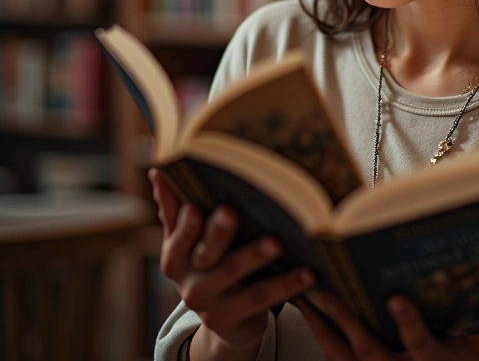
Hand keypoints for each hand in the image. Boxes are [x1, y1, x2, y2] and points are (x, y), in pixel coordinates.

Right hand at [149, 168, 314, 355]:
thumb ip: (174, 210)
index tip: (195, 207)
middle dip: (218, 233)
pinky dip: (286, 285)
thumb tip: (158, 171)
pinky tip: (307, 273)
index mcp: (175, 258)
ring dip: (256, 256)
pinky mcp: (233, 318)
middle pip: (206, 253)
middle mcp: (188, 282)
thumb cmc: (209, 265)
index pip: (180, 236)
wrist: (225, 320)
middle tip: (232, 212)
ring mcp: (210, 303)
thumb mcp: (187, 244)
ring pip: (235, 274)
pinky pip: (261, 298)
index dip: (186, 225)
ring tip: (277, 242)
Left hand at [296, 291, 478, 360]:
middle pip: (367, 348)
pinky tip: (305, 311)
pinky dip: (318, 334)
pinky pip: (333, 359)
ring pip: (340, 355)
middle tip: (327, 292)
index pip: (418, 343)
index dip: (407, 322)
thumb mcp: (471, 358)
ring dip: (321, 324)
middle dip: (346, 319)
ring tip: (304, 295)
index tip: (395, 297)